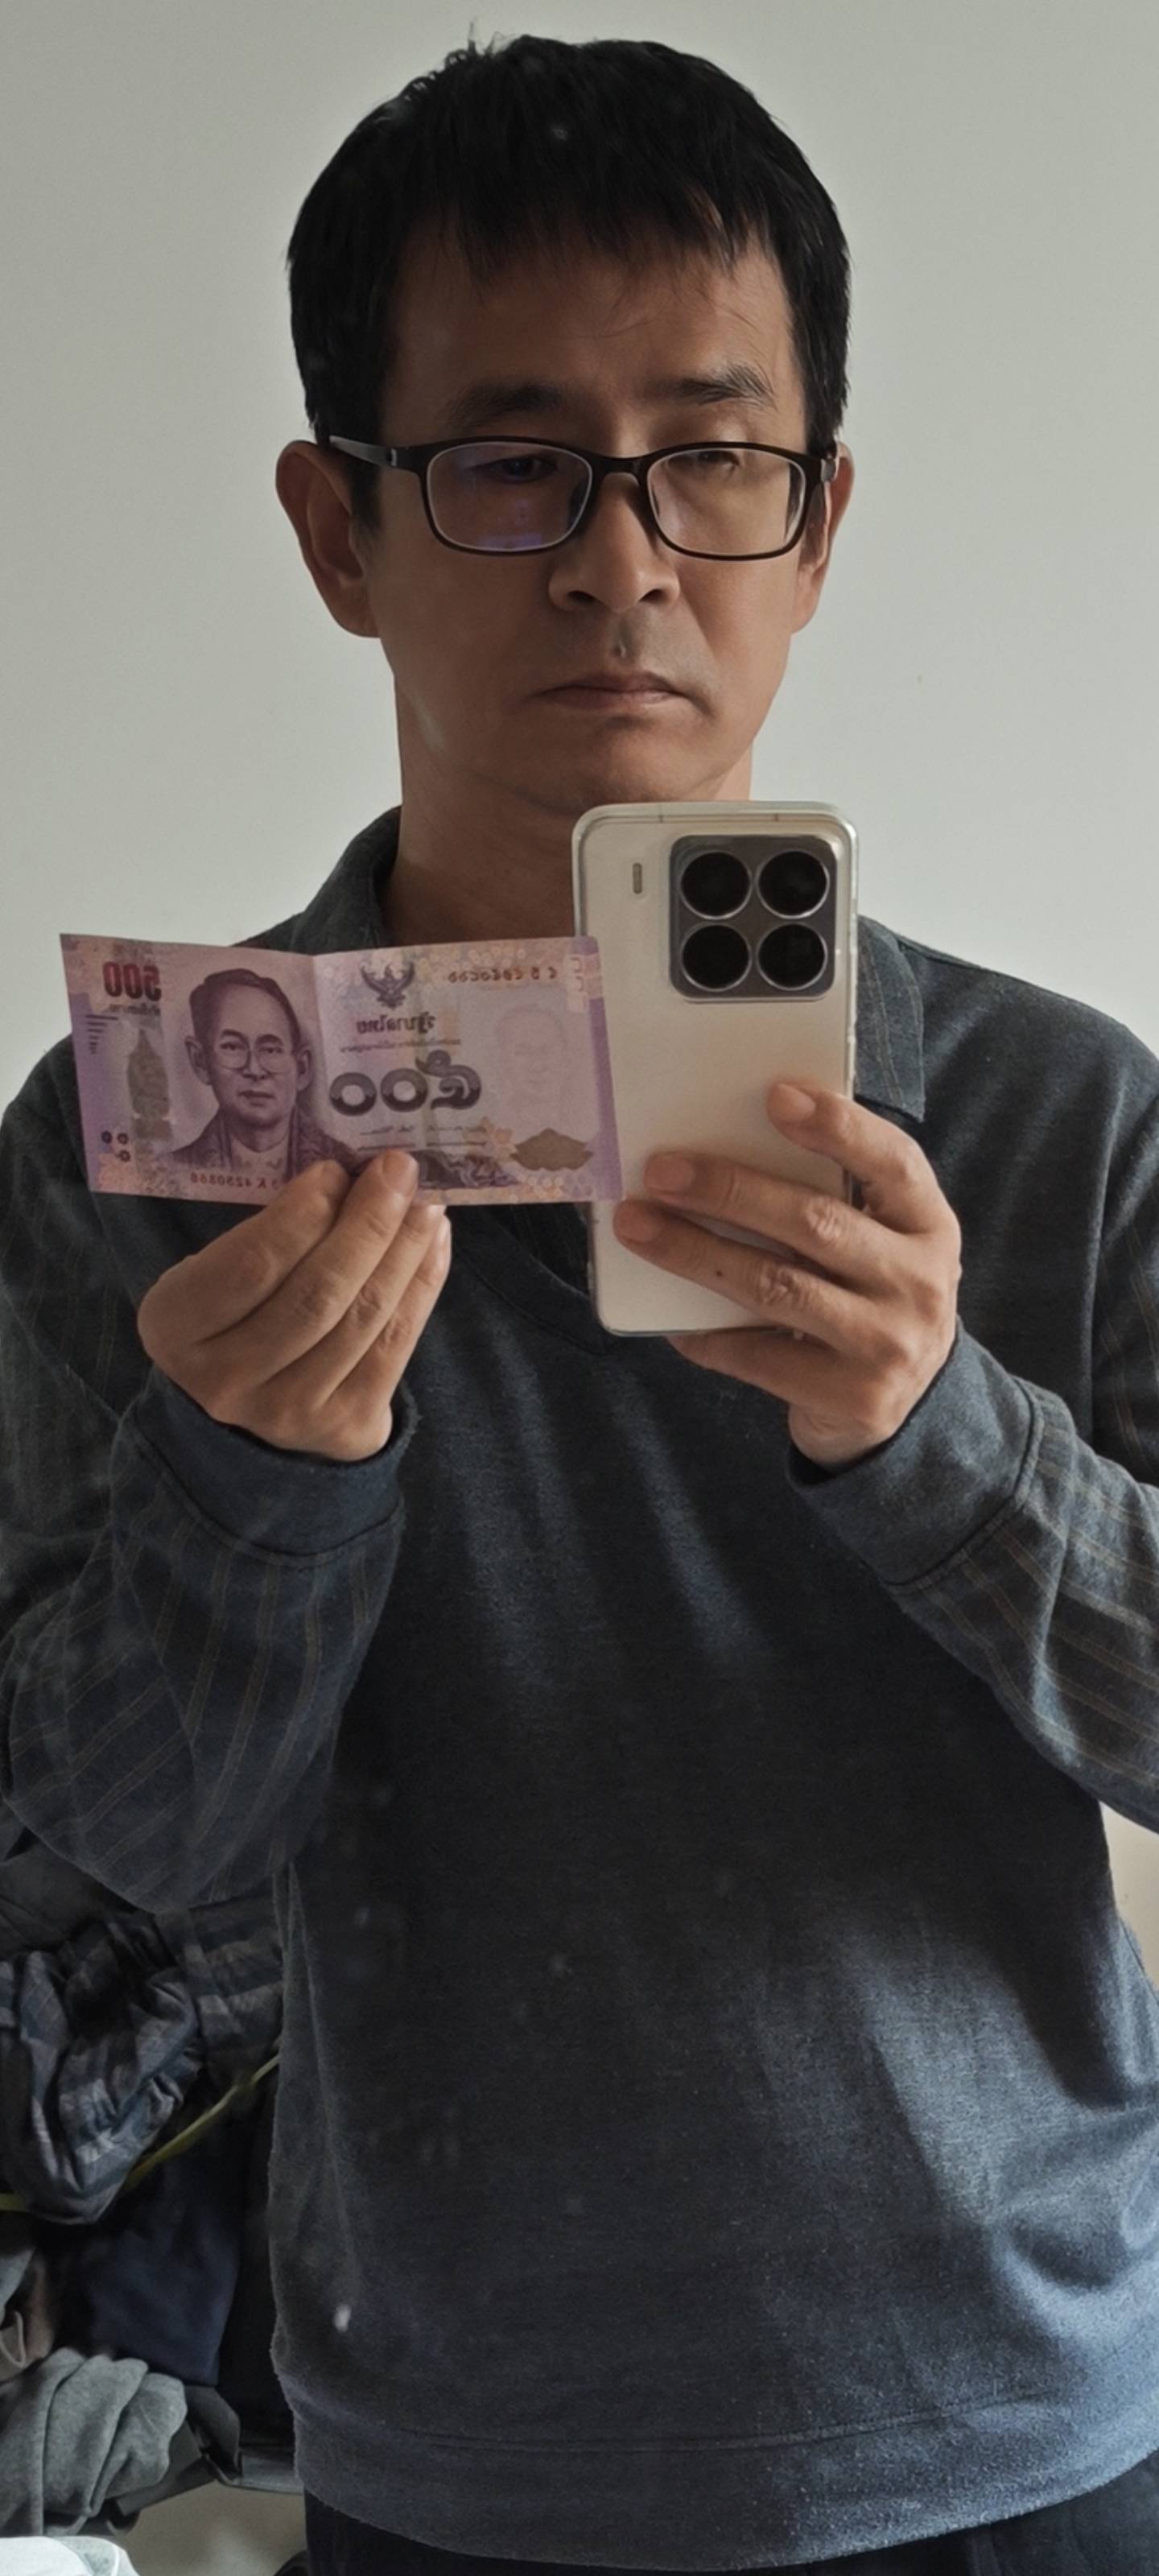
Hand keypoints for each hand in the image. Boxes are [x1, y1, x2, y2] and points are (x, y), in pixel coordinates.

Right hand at [137, 1152, 451, 1460]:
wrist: (238, 1420)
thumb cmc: (227, 1318)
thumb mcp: (212, 1276)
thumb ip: (264, 1236)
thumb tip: (351, 1177)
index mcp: (176, 1328)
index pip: (251, 1266)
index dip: (303, 1214)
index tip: (336, 1171)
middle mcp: (226, 1380)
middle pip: (317, 1294)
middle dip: (368, 1224)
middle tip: (399, 1171)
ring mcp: (288, 1411)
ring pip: (363, 1319)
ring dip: (405, 1250)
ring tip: (425, 1202)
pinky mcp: (344, 1427)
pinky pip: (395, 1346)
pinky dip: (423, 1286)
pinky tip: (433, 1243)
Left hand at [612, 1082, 961, 1468]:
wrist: (908, 1408)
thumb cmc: (870, 1299)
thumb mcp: (878, 1245)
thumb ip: (830, 1200)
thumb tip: (718, 1148)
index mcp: (929, 1225)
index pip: (893, 1162)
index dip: (837, 1127)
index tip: (774, 1094)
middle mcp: (919, 1281)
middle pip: (816, 1222)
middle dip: (729, 1191)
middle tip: (661, 1170)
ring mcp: (888, 1343)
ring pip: (777, 1286)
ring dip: (695, 1253)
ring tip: (638, 1227)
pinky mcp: (853, 1398)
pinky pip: (759, 1356)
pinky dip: (707, 1335)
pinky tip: (671, 1320)